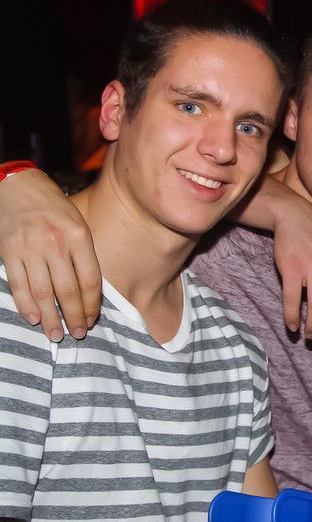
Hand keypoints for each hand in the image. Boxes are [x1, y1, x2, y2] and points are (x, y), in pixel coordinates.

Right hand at [0, 169, 100, 339]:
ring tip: (56, 334)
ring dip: (50, 318)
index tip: (92, 320)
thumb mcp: (78, 225)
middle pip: (68, 291)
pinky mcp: (8, 251)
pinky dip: (25, 305)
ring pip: (43, 293)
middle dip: (74, 317)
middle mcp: (56, 244)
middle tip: (77, 334)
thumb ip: (83, 256)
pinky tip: (33, 318)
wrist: (19, 186)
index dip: (92, 305)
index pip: (90, 280)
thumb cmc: (54, 209)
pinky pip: (18, 285)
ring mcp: (30, 248)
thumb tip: (88, 293)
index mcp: (79, 237)